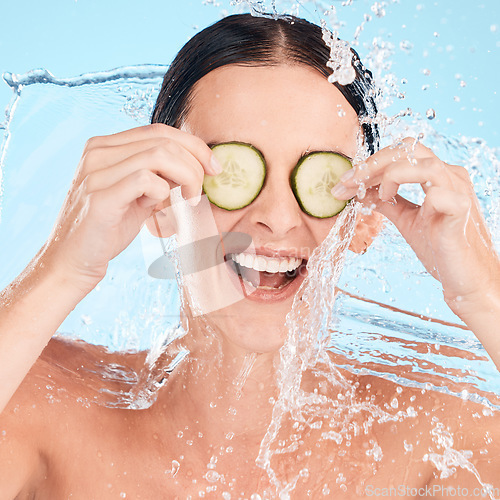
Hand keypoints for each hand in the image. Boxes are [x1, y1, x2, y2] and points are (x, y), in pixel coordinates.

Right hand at [41, 123, 220, 292]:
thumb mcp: (136, 194)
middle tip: (201, 190)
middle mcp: (97, 153)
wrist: (74, 260)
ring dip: (186, 177)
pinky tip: (160, 209)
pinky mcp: (100, 197)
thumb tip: (197, 165)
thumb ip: (158, 175)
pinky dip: (164, 193)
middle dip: (195, 163)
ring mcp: (95, 173)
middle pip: (163, 140)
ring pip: (159, 155)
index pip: (158, 130)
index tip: (213, 166)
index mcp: (105, 146)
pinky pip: (146, 180)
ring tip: (189, 200)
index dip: (192, 145)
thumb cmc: (109, 227)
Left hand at [332, 137, 499, 318]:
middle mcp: (450, 176)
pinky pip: (441, 194)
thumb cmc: (439, 247)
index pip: (401, 152)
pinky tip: (405, 208)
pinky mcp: (461, 212)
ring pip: (425, 164)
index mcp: (437, 175)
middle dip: (371, 165)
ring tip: (382, 197)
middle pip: (409, 148)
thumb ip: (387, 202)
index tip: (343, 182)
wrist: (465, 277)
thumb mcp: (406, 219)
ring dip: (392, 175)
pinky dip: (416, 197)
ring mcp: (458, 191)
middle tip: (347, 183)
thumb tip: (360, 192)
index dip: (370, 164)